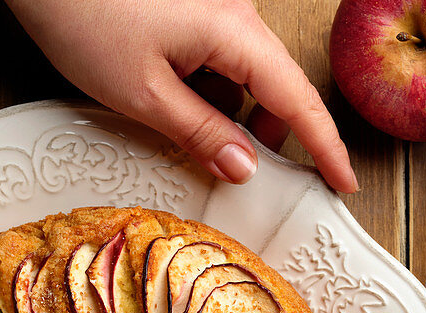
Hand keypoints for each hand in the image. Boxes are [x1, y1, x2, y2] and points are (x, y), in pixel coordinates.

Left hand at [5, 0, 357, 192]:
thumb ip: (200, 133)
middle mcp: (234, 14)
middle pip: (273, 87)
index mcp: (234, 32)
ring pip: (241, 75)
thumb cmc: (83, 14)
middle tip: (244, 176)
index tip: (343, 182)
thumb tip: (243, 166)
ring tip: (187, 136)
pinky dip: (205, 91)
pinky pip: (215, 59)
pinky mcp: (190, 11)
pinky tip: (170, 105)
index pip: (298, 100)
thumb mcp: (143, 93)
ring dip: (227, 113)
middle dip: (264, 135)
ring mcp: (213, 9)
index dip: (325, 147)